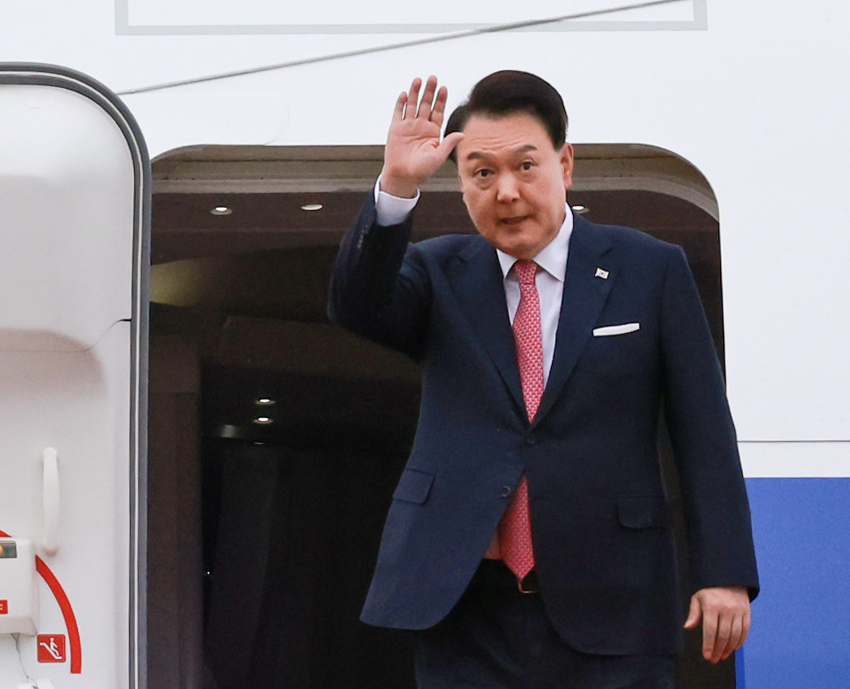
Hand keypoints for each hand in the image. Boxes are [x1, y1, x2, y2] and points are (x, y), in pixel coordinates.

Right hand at [379, 76, 464, 197]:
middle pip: (426, 104)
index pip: (438, 111)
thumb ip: (448, 144)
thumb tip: (462, 134)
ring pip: (413, 105)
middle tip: (433, 78)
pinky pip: (398, 112)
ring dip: (416, 92)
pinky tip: (405, 94)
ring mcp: (408, 126)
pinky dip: (401, 103)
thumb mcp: (438, 157)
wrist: (403, 177)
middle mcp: (421, 126)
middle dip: (429, 91)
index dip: (441, 100)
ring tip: (419, 80)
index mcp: (433, 132)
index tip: (444, 88)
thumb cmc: (422, 170)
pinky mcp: (396, 129)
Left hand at [684, 586, 750, 662]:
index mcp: (712, 606)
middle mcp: (726, 609)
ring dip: (728, 649)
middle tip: (714, 659)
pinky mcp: (747, 614)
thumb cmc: (710, 592)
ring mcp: (738, 612)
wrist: (729, 580)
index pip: (710, 629)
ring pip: (734, 635)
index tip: (706, 656)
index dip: (708, 644)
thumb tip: (687, 627)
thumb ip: (694, 613)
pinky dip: (739, 642)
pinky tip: (733, 649)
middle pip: (723, 635)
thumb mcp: (698, 598)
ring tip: (722, 656)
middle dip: (718, 650)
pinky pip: (744, 631)